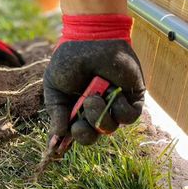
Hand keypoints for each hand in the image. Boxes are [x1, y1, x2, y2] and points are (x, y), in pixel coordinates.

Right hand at [44, 14, 144, 145]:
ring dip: (99, 116)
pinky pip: (129, 116)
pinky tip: (113, 91)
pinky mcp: (133, 97)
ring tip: (94, 97)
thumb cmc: (69, 60)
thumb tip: (55, 141)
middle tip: (78, 123)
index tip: (58, 149)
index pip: (73, 133)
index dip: (67, 143)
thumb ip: (56, 114)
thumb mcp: (55, 88)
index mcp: (76, 108)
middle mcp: (95, 109)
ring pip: (110, 128)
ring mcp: (114, 104)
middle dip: (84, 134)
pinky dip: (119, 108)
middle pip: (92, 137)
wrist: (90, 39)